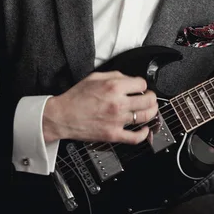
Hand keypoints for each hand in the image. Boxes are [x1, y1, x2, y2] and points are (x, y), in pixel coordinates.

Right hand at [42, 71, 157, 144]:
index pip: (142, 84)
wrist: (62, 116)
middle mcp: (118, 103)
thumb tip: (130, 79)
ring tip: (150, 110)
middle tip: (149, 97)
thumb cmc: (75, 97)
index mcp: (114, 87)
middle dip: (151, 97)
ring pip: (145, 116)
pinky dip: (144, 134)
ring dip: (152, 112)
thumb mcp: (94, 77)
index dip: (142, 85)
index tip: (140, 87)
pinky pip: (135, 137)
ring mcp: (117, 120)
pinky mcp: (113, 134)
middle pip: (148, 100)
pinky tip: (145, 129)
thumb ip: (115, 75)